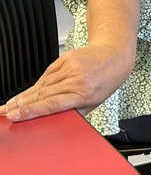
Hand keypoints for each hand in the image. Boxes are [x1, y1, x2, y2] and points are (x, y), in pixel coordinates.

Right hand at [2, 42, 134, 121]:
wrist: (115, 54)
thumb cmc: (106, 80)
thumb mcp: (94, 102)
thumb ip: (73, 111)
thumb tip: (51, 120)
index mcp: (84, 94)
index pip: (52, 104)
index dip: (31, 110)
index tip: (15, 115)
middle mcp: (76, 80)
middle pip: (41, 95)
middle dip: (20, 105)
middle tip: (4, 112)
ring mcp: (70, 68)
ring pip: (41, 85)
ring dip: (23, 96)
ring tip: (10, 105)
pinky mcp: (64, 59)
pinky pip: (46, 75)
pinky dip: (36, 84)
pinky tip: (27, 92)